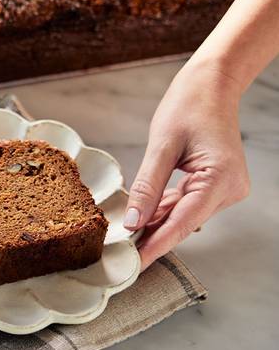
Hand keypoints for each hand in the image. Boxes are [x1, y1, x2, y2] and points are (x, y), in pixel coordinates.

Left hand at [123, 61, 250, 270]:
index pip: (181, 224)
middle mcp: (228, 190)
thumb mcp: (161, 146)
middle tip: (121, 255)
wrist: (211, 84)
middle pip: (183, 224)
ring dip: (155, 225)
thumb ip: (147, 187)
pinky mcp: (215, 185)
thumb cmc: (189, 105)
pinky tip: (142, 217)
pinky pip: (185, 205)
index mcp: (219, 180)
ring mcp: (224, 189)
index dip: (155, 246)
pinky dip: (164, 211)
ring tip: (126, 238)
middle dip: (152, 238)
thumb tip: (133, 223)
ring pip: (183, 217)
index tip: (132, 265)